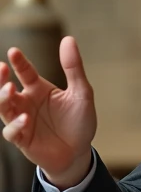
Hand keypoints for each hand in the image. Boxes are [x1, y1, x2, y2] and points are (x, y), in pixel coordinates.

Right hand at [0, 37, 95, 188]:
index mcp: (38, 89)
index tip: (13, 52)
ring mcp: (22, 121)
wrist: (80, 152)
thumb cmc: (79, 122)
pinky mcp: (23, 140)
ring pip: (3, 108)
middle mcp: (26, 103)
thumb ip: (73, 68)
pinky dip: (15, 125)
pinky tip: (25, 119)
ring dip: (2, 99)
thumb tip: (68, 39)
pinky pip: (12, 132)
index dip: (18, 62)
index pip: (24, 71)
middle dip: (0, 79)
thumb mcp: (82, 92)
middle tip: (1, 69)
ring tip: (10, 90)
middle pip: (6, 89)